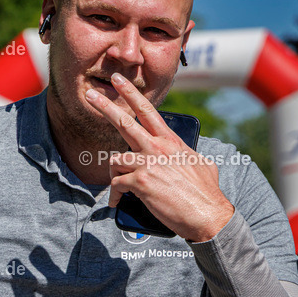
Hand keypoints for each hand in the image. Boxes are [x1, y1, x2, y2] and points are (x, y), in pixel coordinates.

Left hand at [86, 72, 234, 241]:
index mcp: (171, 141)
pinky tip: (120, 202)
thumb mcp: (202, 164)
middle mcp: (157, 148)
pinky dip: (115, 195)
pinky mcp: (140, 182)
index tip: (118, 81)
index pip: (147, 111)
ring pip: (115, 159)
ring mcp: (147, 164)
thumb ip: (187, 154)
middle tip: (89, 95)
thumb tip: (187, 154)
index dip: (130, 94)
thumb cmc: (206, 193)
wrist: (208, 215)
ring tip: (121, 186)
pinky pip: (116, 184)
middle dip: (105, 106)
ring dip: (114, 173)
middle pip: (124, 122)